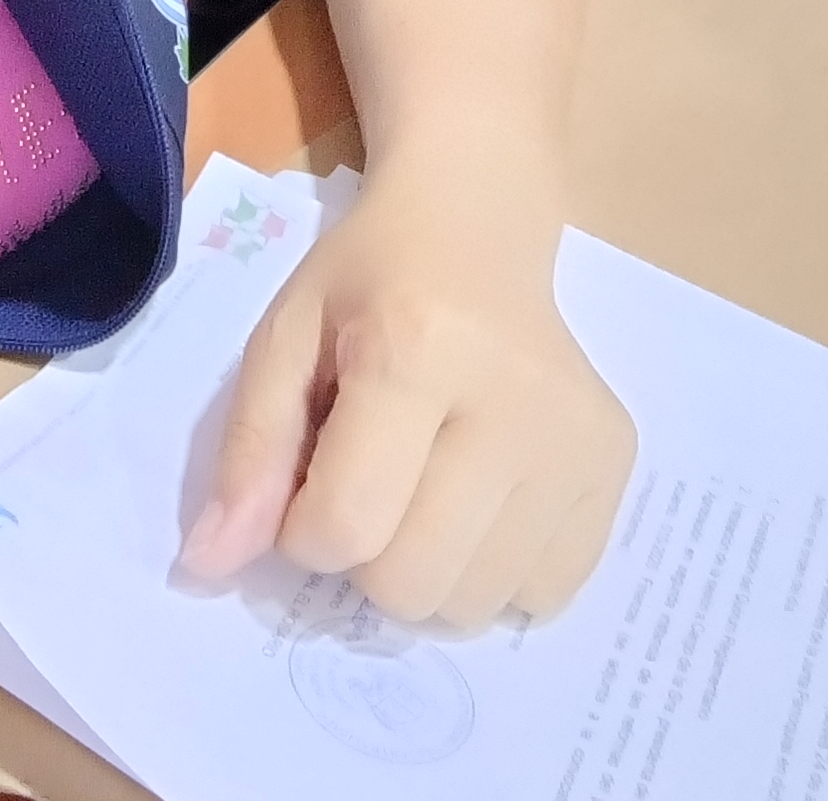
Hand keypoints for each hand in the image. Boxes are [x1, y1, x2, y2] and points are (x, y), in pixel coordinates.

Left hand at [177, 165, 635, 630]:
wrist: (476, 222)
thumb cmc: (368, 278)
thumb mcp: (284, 336)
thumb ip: (248, 449)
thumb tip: (210, 564)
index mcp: (417, 347)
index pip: (347, 524)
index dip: (302, 531)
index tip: (305, 481)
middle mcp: (515, 399)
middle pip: (414, 583)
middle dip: (365, 556)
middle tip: (367, 480)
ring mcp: (577, 439)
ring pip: (475, 604)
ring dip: (428, 568)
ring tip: (424, 480)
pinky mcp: (617, 466)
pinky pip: (542, 596)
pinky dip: (492, 569)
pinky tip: (481, 493)